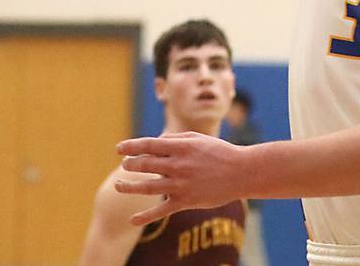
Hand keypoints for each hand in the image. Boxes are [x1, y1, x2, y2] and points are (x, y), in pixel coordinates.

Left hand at [113, 132, 246, 225]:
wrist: (241, 172)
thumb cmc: (220, 153)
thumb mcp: (199, 139)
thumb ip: (176, 139)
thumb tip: (156, 143)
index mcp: (182, 147)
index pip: (150, 145)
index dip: (132, 146)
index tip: (119, 148)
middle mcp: (179, 165)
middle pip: (146, 164)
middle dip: (131, 164)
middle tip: (125, 165)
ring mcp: (181, 184)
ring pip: (147, 187)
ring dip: (129, 186)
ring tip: (118, 185)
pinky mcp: (185, 201)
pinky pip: (161, 210)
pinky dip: (145, 217)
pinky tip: (132, 220)